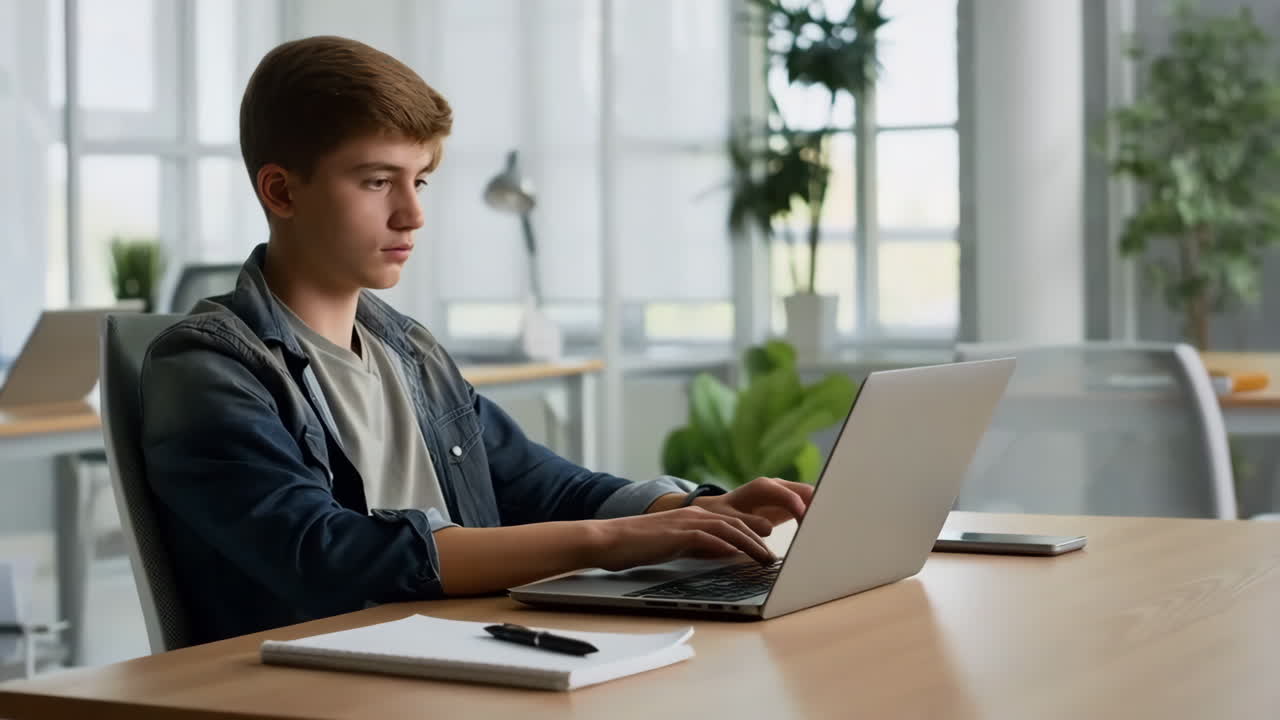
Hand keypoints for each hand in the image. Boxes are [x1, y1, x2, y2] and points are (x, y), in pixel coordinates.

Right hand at [586, 507, 776, 571]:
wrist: (609, 539)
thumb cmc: (639, 545)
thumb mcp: (676, 544)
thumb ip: (699, 545)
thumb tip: (723, 553)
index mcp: (694, 516)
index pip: (732, 522)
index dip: (753, 533)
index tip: (769, 548)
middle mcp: (694, 515)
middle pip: (736, 524)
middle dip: (759, 540)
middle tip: (775, 557)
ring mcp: (685, 523)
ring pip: (726, 529)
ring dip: (749, 544)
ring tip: (765, 559)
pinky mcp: (675, 534)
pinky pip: (704, 538)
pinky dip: (722, 546)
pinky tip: (736, 554)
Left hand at [695, 476, 813, 528]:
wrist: (719, 509)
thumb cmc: (723, 515)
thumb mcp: (731, 520)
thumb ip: (749, 522)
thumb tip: (769, 529)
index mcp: (763, 488)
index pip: (790, 496)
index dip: (802, 510)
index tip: (808, 528)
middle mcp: (777, 485)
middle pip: (807, 492)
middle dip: (818, 510)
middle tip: (824, 532)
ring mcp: (785, 491)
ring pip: (811, 497)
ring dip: (819, 513)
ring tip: (824, 534)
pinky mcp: (789, 501)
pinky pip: (807, 505)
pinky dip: (815, 516)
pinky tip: (816, 532)